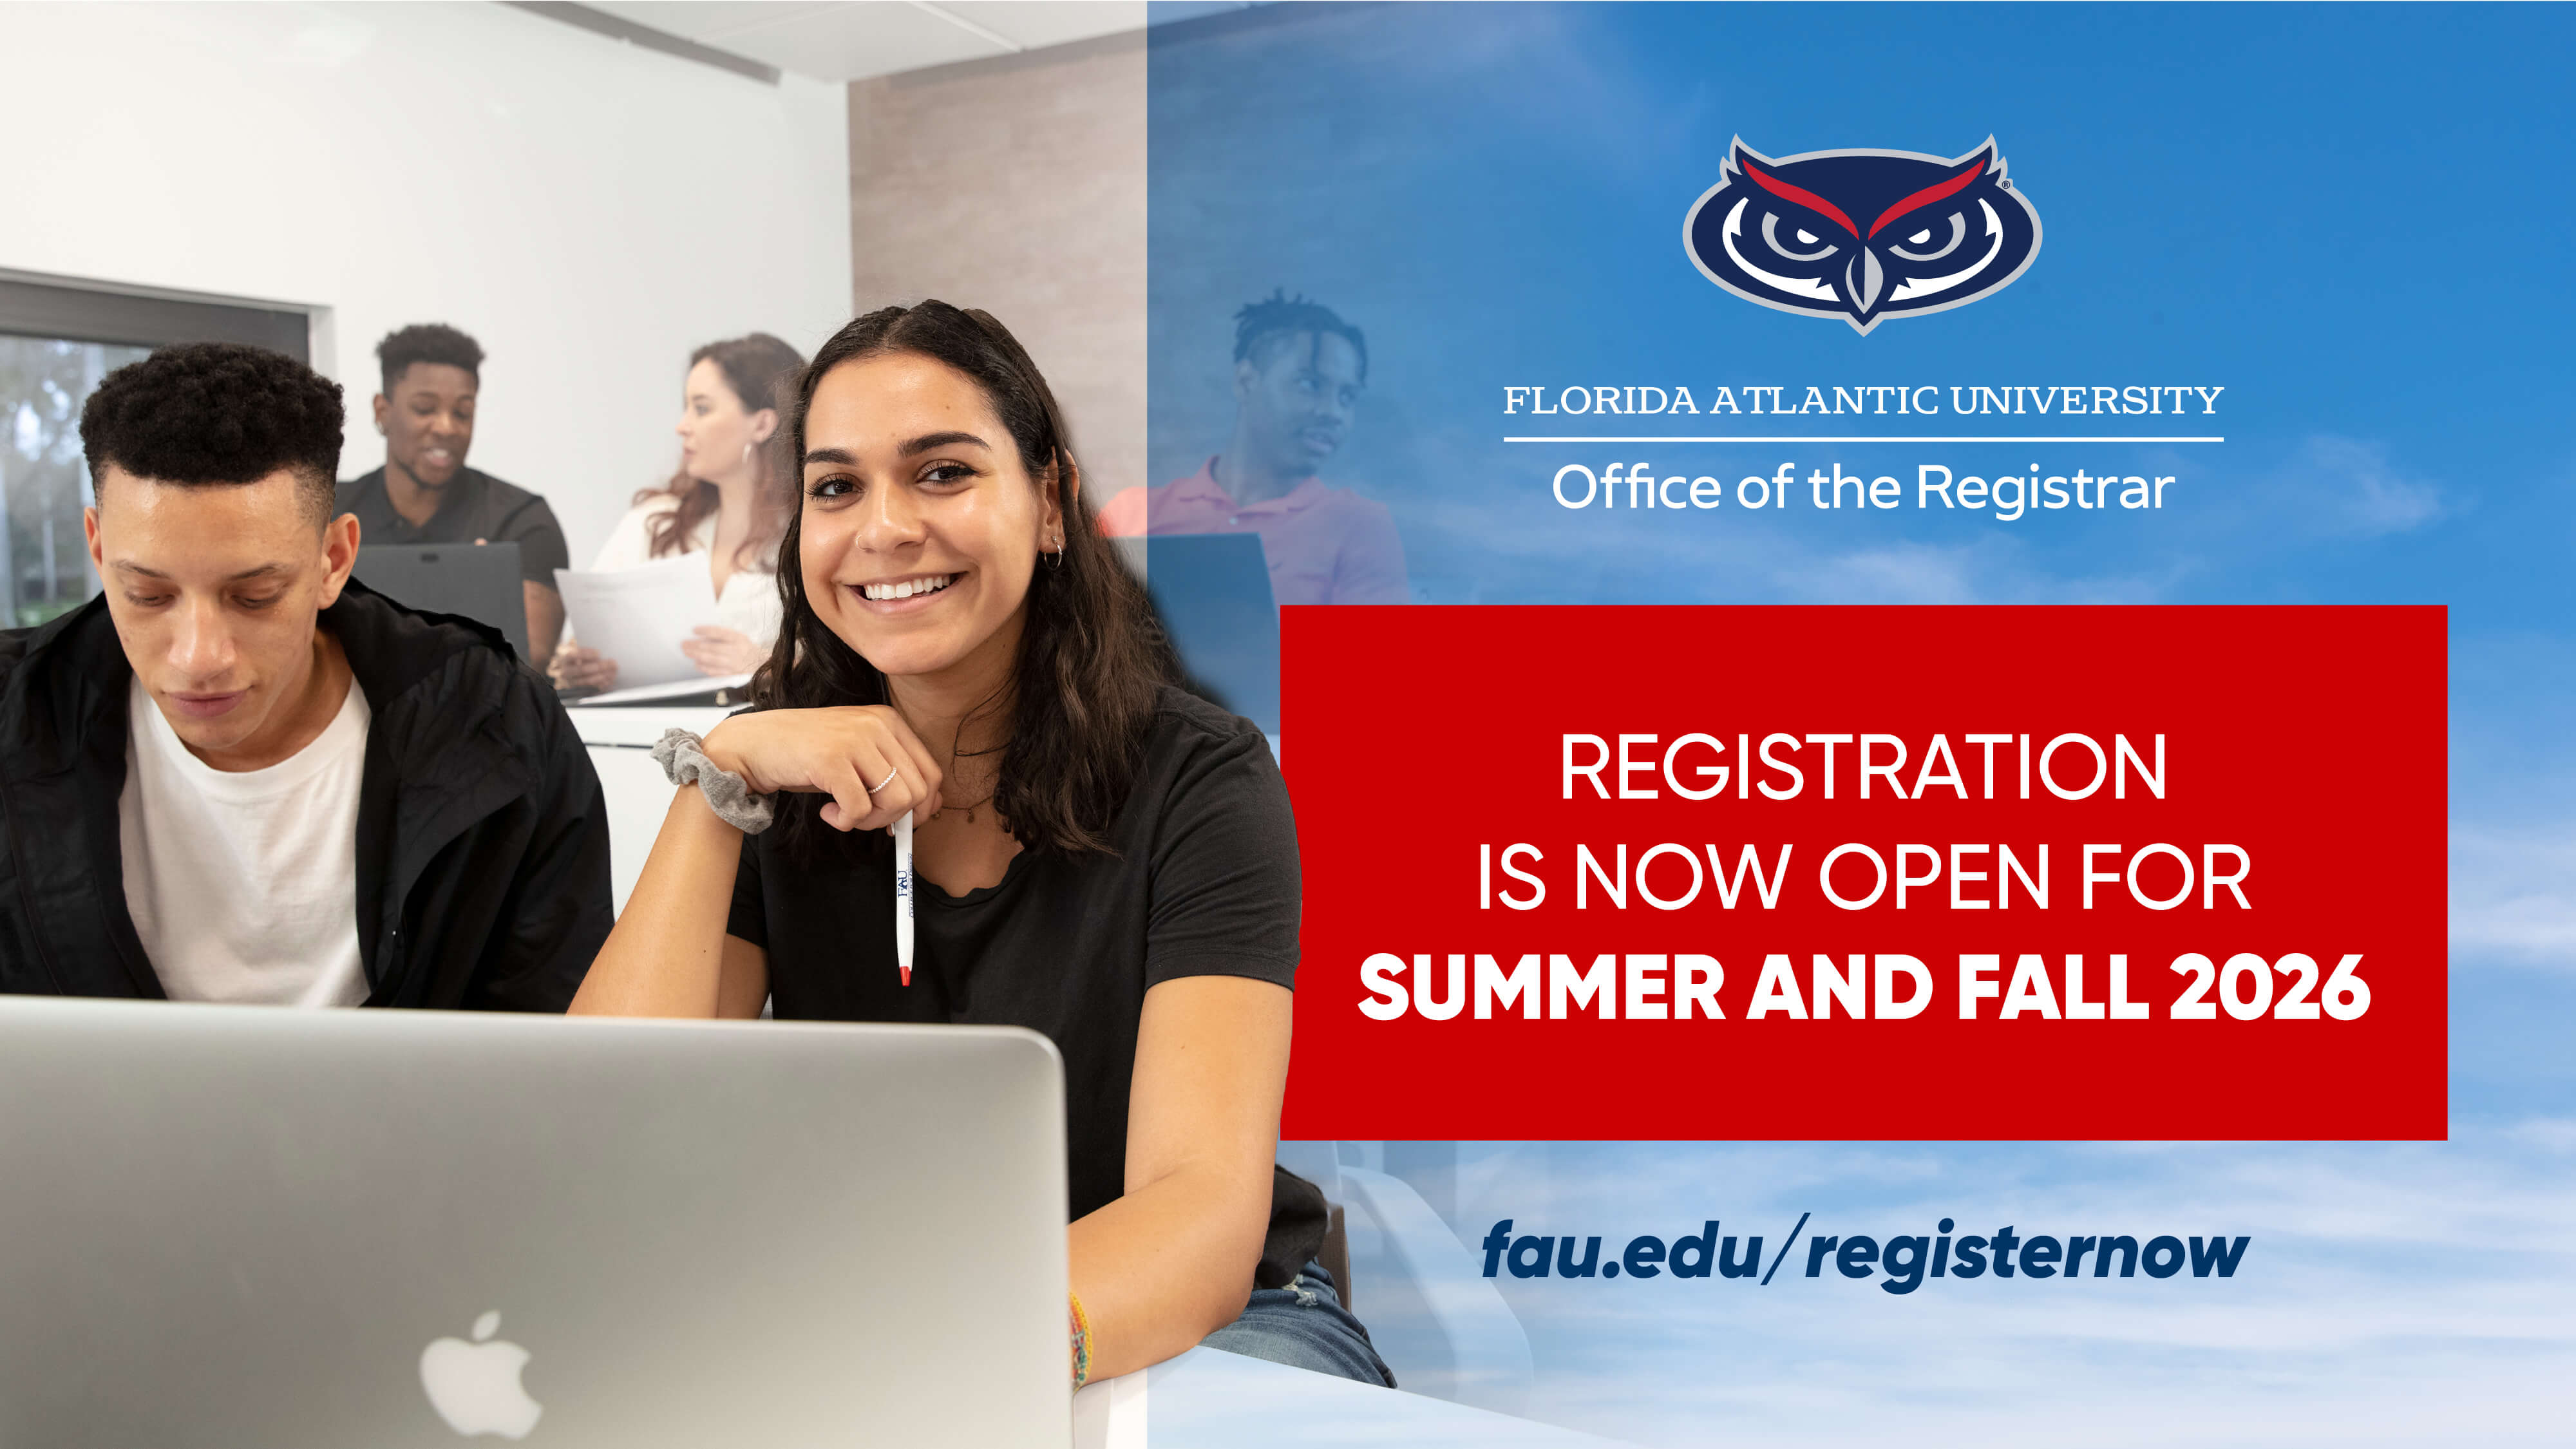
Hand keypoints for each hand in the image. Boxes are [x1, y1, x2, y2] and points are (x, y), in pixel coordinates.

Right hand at [549, 643, 617, 690]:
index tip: (598, 653)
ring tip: (613, 671)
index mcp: (563, 656)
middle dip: (599, 666)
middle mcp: (564, 669)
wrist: (563, 667)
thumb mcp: (574, 645)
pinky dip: (601, 683)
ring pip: (587, 680)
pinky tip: (609, 679)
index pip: (573, 655)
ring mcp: (570, 680)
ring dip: (602, 676)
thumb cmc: (573, 652)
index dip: (586, 654)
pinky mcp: (577, 688)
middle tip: (612, 663)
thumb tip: (601, 644)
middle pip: (582, 669)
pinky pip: (590, 687)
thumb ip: (584, 645)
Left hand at [682, 624, 766, 676]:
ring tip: (687, 652)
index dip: (705, 631)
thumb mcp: (738, 637)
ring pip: (712, 659)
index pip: (719, 632)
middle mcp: (735, 650)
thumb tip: (702, 636)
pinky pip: (716, 672)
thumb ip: (723, 636)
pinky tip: (697, 664)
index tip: (694, 630)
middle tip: (684, 644)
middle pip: (712, 647)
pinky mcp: (732, 674)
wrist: (760, 663)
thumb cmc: (745, 648)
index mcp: (737, 638)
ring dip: (697, 656)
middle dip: (695, 645)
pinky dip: (705, 668)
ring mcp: (734, 663)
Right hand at [702, 707, 941, 831]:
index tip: (900, 822)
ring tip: (844, 814)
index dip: (923, 807)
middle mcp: (878, 725)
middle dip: (895, 817)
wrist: (753, 744)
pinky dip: (846, 821)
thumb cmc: (806, 756)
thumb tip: (925, 810)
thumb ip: (890, 774)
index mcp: (889, 721)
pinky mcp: (832, 759)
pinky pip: (860, 808)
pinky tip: (827, 812)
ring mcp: (856, 739)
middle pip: (918, 790)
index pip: (932, 773)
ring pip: (896, 800)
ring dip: (870, 821)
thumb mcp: (857, 756)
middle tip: (865, 819)